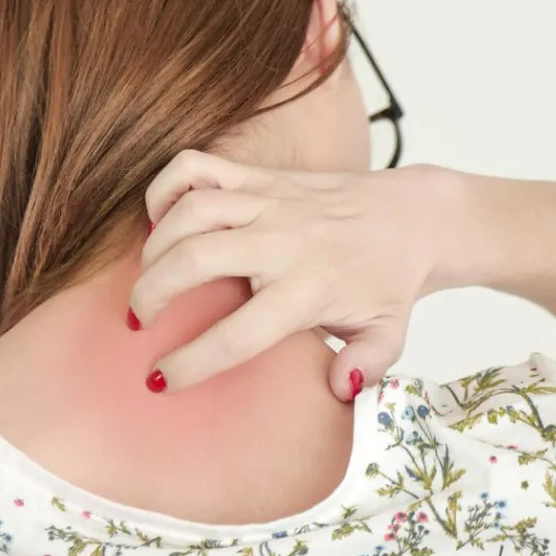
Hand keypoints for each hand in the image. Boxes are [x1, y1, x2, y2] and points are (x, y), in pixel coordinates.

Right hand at [129, 150, 457, 400]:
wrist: (416, 218)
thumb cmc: (390, 282)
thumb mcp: (388, 335)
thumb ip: (366, 365)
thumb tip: (339, 388)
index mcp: (310, 291)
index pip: (238, 334)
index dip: (190, 361)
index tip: (159, 379)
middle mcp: (284, 243)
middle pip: (196, 261)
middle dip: (151, 293)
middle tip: (139, 320)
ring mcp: (270, 202)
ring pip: (190, 211)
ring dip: (153, 246)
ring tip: (146, 277)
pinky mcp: (262, 177)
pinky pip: (197, 168)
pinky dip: (165, 188)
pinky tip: (159, 220)